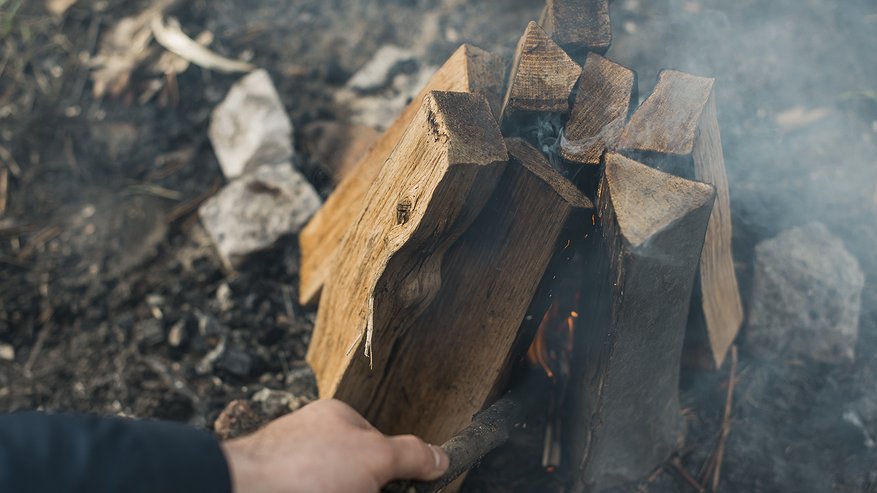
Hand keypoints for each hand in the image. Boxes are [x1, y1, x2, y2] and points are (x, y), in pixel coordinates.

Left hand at [221, 399, 448, 492]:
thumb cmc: (303, 468)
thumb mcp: (374, 456)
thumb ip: (410, 455)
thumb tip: (441, 457)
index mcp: (334, 421)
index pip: (379, 446)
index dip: (394, 473)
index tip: (408, 487)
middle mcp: (311, 444)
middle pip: (356, 473)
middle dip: (370, 486)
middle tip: (369, 491)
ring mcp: (294, 474)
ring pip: (335, 484)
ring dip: (350, 488)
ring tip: (339, 490)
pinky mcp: (280, 486)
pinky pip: (311, 489)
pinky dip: (317, 492)